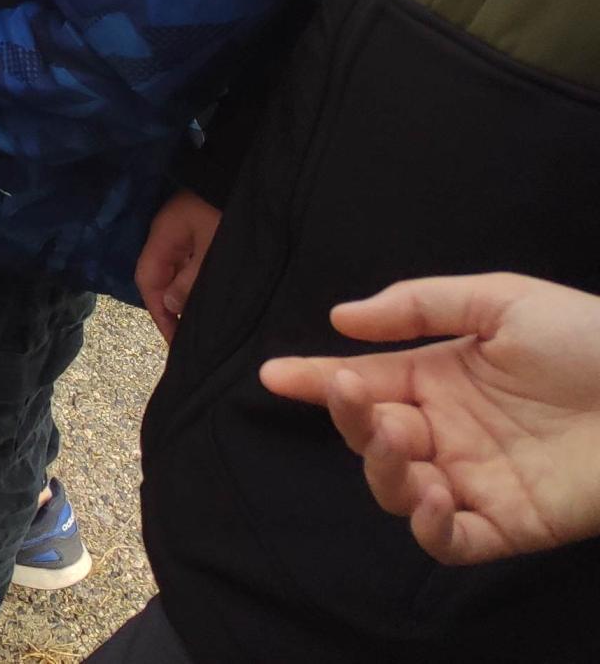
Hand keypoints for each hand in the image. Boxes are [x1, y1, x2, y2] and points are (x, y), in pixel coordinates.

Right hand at [135, 190, 221, 343]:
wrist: (245, 175)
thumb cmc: (227, 212)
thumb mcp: (213, 251)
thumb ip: (191, 281)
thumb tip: (171, 306)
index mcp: (163, 236)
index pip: (148, 280)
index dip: (158, 312)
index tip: (174, 341)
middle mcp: (167, 233)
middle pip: (158, 277)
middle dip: (169, 308)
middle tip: (186, 337)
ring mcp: (183, 230)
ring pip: (175, 270)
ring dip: (182, 296)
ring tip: (196, 323)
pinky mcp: (200, 229)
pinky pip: (188, 261)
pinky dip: (193, 282)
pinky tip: (204, 297)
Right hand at [260, 273, 599, 565]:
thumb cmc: (590, 339)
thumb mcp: (502, 300)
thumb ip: (417, 305)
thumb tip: (341, 319)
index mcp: (439, 377)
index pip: (363, 381)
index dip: (315, 380)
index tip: (275, 375)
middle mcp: (447, 431)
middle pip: (370, 437)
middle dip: (353, 422)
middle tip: (364, 401)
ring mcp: (475, 480)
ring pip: (398, 492)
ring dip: (385, 473)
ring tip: (406, 450)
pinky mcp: (511, 524)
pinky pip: (453, 543)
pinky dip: (432, 529)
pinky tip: (436, 499)